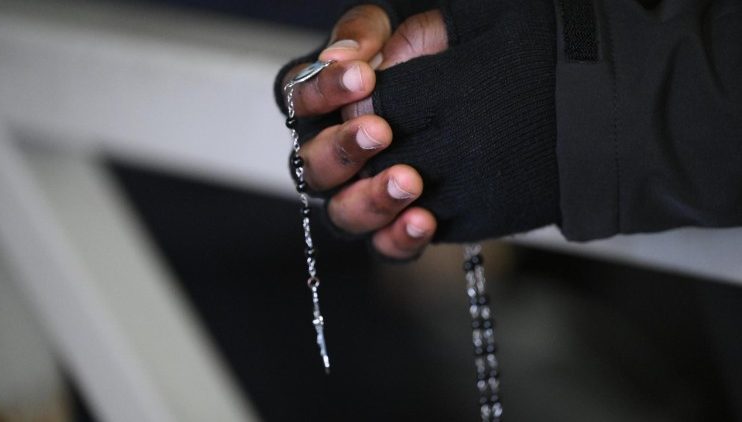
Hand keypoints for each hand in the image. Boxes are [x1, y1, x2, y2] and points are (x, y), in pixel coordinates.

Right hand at [284, 7, 448, 259]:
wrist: (478, 88)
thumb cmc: (424, 52)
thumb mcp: (395, 26)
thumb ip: (366, 32)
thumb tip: (345, 55)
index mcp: (321, 105)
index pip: (296, 101)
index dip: (321, 92)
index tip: (361, 77)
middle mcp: (330, 155)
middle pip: (309, 168)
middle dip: (342, 150)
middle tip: (380, 131)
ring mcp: (358, 193)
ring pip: (341, 214)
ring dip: (370, 200)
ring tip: (409, 180)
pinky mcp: (393, 223)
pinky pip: (384, 245)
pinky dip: (399, 237)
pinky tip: (424, 219)